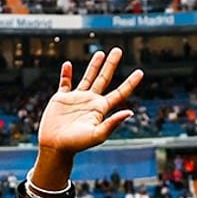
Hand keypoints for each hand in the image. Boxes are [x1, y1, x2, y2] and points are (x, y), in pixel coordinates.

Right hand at [31, 48, 143, 188]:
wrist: (55, 147)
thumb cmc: (76, 144)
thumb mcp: (97, 134)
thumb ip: (112, 123)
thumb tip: (130, 113)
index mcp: (101, 109)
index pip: (120, 93)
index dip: (130, 83)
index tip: (141, 72)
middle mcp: (91, 101)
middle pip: (104, 79)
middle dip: (111, 65)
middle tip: (118, 50)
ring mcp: (76, 99)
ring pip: (87, 77)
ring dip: (94, 66)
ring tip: (100, 53)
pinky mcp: (61, 99)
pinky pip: (64, 83)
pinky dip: (65, 73)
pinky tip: (68, 64)